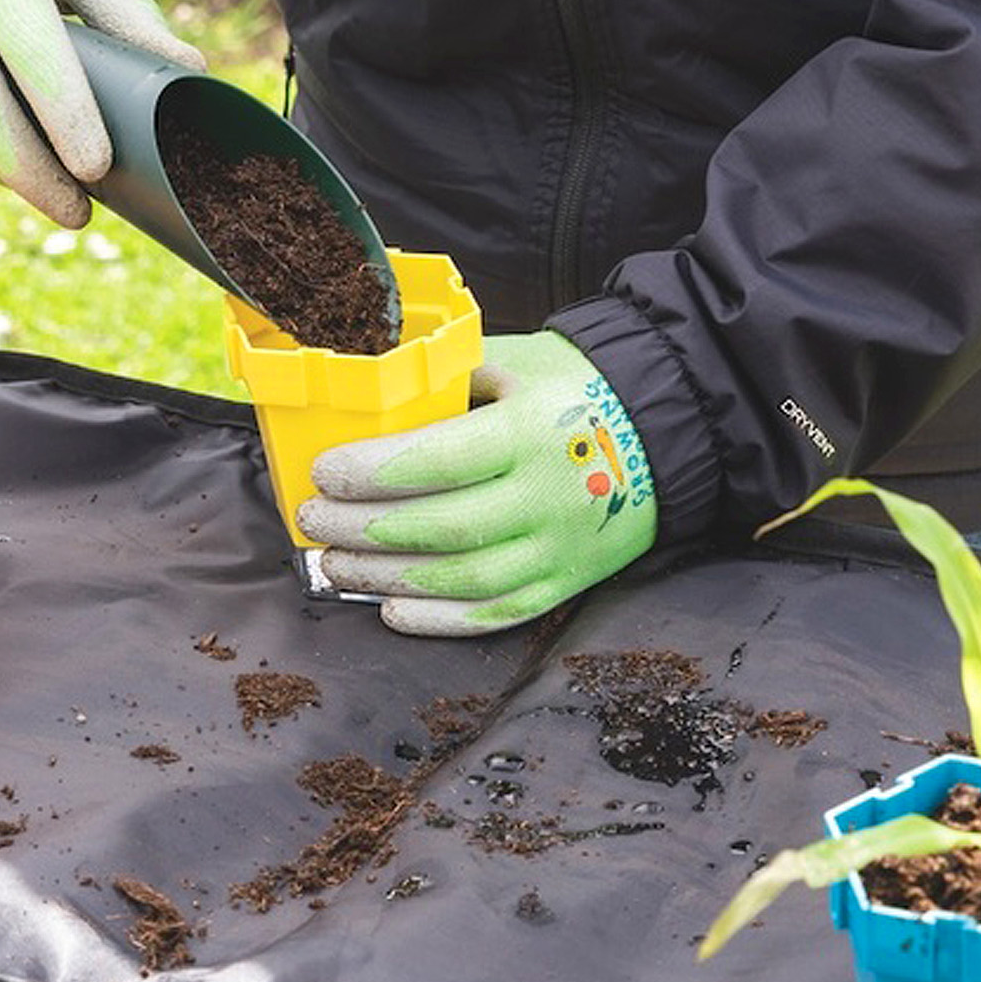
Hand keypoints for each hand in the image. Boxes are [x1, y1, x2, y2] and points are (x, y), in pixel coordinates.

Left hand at [298, 331, 658, 635]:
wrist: (667, 426)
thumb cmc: (576, 386)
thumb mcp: (514, 361)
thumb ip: (445, 379)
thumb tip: (366, 395)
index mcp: (530, 432)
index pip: (438, 462)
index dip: (371, 473)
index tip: (322, 471)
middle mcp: (546, 497)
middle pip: (439, 527)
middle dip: (361, 528)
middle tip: (313, 518)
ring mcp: (558, 547)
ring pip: (461, 579)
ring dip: (385, 578)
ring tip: (335, 563)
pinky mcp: (565, 581)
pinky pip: (496, 614)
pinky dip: (438, 620)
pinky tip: (390, 609)